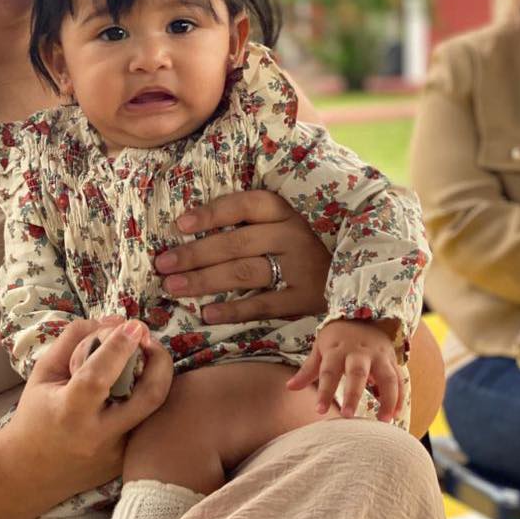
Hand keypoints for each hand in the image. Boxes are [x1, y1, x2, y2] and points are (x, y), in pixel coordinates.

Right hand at [0, 319, 172, 501]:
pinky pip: (149, 424)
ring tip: (148, 357)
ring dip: (159, 377)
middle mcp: (99, 436)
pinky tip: (139, 384)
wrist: (30, 472)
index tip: (133, 325)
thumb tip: (116, 321)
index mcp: (69, 412)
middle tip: (149, 340)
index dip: (119, 347)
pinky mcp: (129, 463)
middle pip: (149, 396)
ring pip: (158, 410)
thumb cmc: (35, 415)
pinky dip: (148, 398)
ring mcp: (118, 453)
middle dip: (160, 360)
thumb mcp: (44, 371)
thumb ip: (75, 339)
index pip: (98, 376)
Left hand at [154, 190, 330, 323]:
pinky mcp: (306, 299)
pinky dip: (234, 310)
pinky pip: (264, 305)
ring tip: (173, 286)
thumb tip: (187, 225)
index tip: (180, 224)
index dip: (210, 214)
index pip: (244, 205)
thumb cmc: (302, 243)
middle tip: (162, 265)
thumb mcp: (282, 222)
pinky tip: (206, 313)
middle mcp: (293, 236)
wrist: (357, 274)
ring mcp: (302, 268)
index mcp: (285, 211)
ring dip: (204, 281)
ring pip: (245, 273)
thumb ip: (246, 221)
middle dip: (194, 255)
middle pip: (236, 243)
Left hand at [286, 318, 401, 422]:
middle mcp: (359, 352)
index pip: (328, 372)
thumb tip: (289, 387)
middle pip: (357, 373)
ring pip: (387, 377)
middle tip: (348, 416)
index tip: (319, 410)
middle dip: (353, 395)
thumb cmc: (337, 338)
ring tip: (383, 420)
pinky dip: (400, 397)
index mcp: (337, 349)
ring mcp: (378, 356)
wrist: (363, 316)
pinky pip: (400, 379)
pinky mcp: (392, 360)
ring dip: (387, 399)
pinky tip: (395, 414)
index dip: (324, 391)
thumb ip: (308, 370)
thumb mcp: (320, 349)